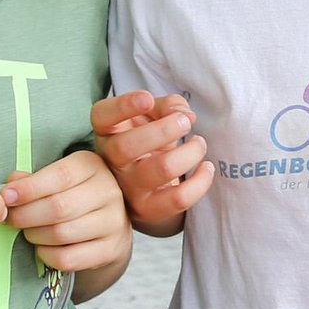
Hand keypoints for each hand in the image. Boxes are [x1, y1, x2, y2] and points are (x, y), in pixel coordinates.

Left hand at [4, 151, 131, 274]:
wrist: (106, 225)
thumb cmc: (72, 195)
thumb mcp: (55, 178)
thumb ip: (32, 180)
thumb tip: (10, 188)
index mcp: (92, 166)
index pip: (60, 175)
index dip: (29, 188)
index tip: (6, 197)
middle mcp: (108, 192)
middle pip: (59, 207)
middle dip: (25, 215)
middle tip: (9, 219)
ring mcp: (113, 222)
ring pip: (62, 234)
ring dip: (34, 235)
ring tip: (28, 231)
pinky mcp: (111, 250)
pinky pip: (68, 258)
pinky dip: (47, 255)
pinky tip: (43, 248)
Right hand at [91, 91, 212, 224]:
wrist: (148, 185)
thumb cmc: (149, 140)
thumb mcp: (153, 115)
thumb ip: (167, 105)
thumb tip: (184, 115)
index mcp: (107, 132)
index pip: (102, 116)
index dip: (123, 106)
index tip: (147, 99)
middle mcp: (111, 161)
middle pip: (127, 146)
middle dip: (164, 130)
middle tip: (185, 122)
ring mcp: (128, 188)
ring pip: (161, 169)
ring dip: (189, 152)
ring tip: (199, 143)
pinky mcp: (149, 210)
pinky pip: (178, 199)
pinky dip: (200, 181)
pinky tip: (206, 167)